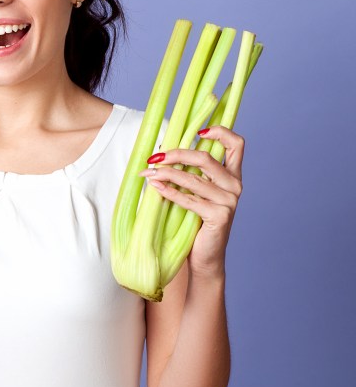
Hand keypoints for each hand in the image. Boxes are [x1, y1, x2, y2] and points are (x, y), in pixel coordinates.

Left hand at [139, 126, 244, 279]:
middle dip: (177, 154)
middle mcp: (235, 185)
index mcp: (232, 175)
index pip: (236, 145)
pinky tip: (154, 186)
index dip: (221, 132)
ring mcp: (229, 201)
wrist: (203, 256)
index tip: (199, 130)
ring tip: (148, 172)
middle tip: (155, 157)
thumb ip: (190, 172)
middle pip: (206, 158)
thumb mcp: (196, 192)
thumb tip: (162, 150)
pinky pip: (189, 199)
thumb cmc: (195, 220)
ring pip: (194, 179)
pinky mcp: (219, 216)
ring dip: (166, 173)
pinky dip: (169, 191)